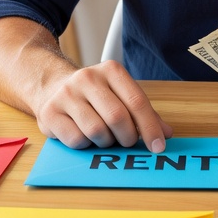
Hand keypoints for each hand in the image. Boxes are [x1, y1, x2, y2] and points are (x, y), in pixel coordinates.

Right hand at [34, 60, 172, 152]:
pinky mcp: (50, 112)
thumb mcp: (119, 95)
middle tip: (127, 142)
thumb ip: (143, 113)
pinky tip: (84, 136)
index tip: (158, 147)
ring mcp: (66, 94)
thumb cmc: (93, 96)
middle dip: (127, 137)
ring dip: (105, 142)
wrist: (51, 87)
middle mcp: (88, 78)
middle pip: (117, 117)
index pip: (137, 101)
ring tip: (104, 136)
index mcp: (111, 70)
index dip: (150, 127)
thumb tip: (166, 133)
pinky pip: (77, 140)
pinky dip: (86, 145)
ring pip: (97, 131)